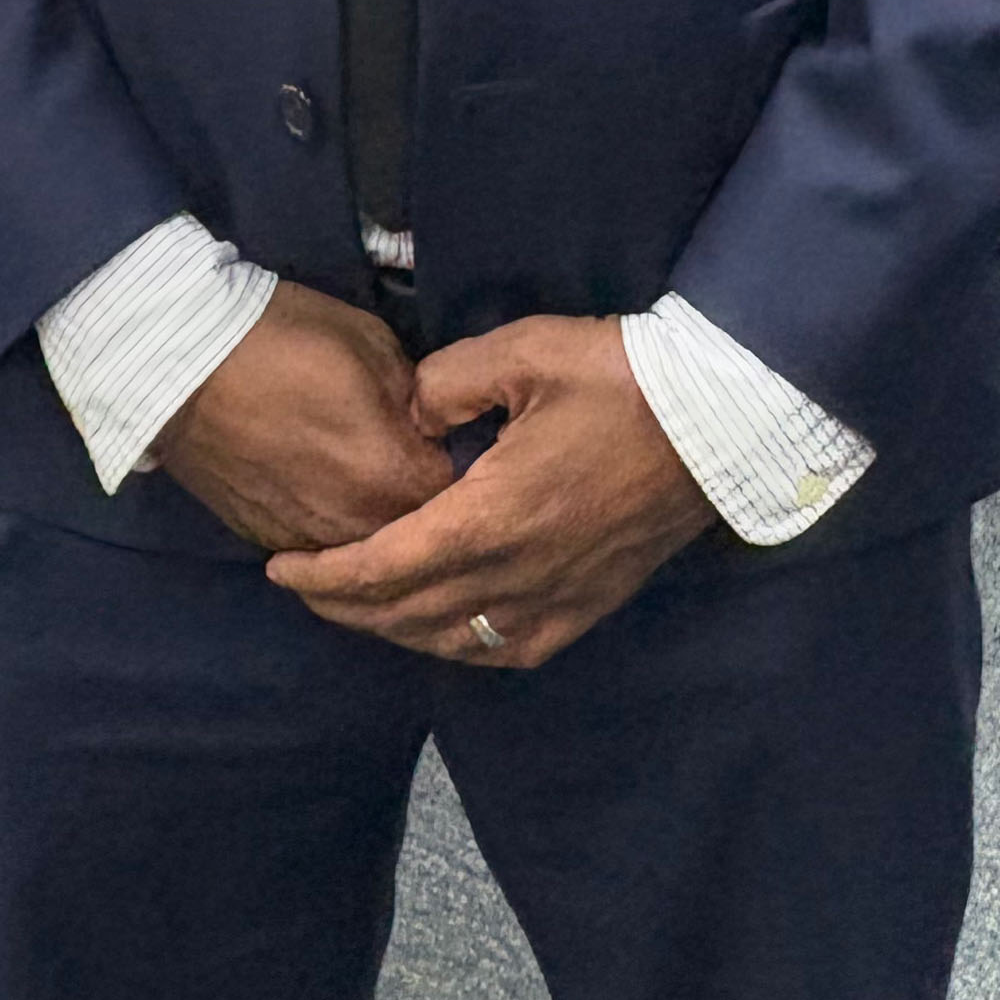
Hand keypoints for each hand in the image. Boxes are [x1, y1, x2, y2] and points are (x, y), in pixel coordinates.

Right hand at [154, 280, 452, 555]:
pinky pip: (318, 543)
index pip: (459, 492)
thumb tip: (424, 424)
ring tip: (359, 469)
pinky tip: (317, 483)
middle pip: (414, 530)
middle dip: (420, 498)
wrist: (179, 361)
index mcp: (394, 477)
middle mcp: (356, 528)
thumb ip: (415, 397)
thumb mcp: (374, 343)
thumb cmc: (285, 339)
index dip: (456, 461)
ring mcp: (307, 542)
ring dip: (373, 515)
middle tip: (406, 453)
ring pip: (365, 544)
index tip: (445, 437)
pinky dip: (327, 520)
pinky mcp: (265, 541)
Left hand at [268, 317, 717, 669]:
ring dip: (396, 628)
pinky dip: (461, 645)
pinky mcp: (590, 605)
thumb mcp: (523, 352)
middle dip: (346, 607)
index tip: (282, 567)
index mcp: (492, 517)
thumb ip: (447, 381)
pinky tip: (447, 627)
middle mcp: (519, 575)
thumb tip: (410, 413)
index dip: (325, 576)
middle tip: (303, 587)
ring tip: (361, 604)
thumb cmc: (621, 379)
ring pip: (454, 641)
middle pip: (408, 615)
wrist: (718, 420)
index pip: (384, 567)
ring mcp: (558, 599)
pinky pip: (509, 648)